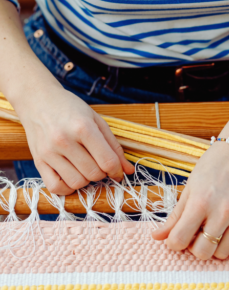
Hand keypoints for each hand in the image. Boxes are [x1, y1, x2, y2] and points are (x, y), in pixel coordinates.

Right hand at [17, 84, 134, 194]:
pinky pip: (55, 187)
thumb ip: (114, 147)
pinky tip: (72, 176)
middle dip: (103, 173)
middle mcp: (64, 141)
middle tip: (100, 164)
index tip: (118, 170)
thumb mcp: (97, 121)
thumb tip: (129, 170)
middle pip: (93, 173)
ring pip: (76, 182)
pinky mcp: (38, 161)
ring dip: (87, 180)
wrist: (38, 101)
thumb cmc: (71, 109)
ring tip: (86, 168)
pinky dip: (68, 188)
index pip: (107, 161)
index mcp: (83, 128)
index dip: (118, 170)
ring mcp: (49, 152)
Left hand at [152, 138, 228, 259]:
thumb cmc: (212, 167)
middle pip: (202, 252)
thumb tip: (157, 237)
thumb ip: (175, 216)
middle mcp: (222, 212)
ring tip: (213, 232)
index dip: (174, 242)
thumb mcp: (189, 188)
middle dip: (194, 247)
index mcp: (200, 203)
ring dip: (214, 247)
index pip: (179, 240)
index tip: (178, 234)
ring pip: (223, 253)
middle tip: (197, 233)